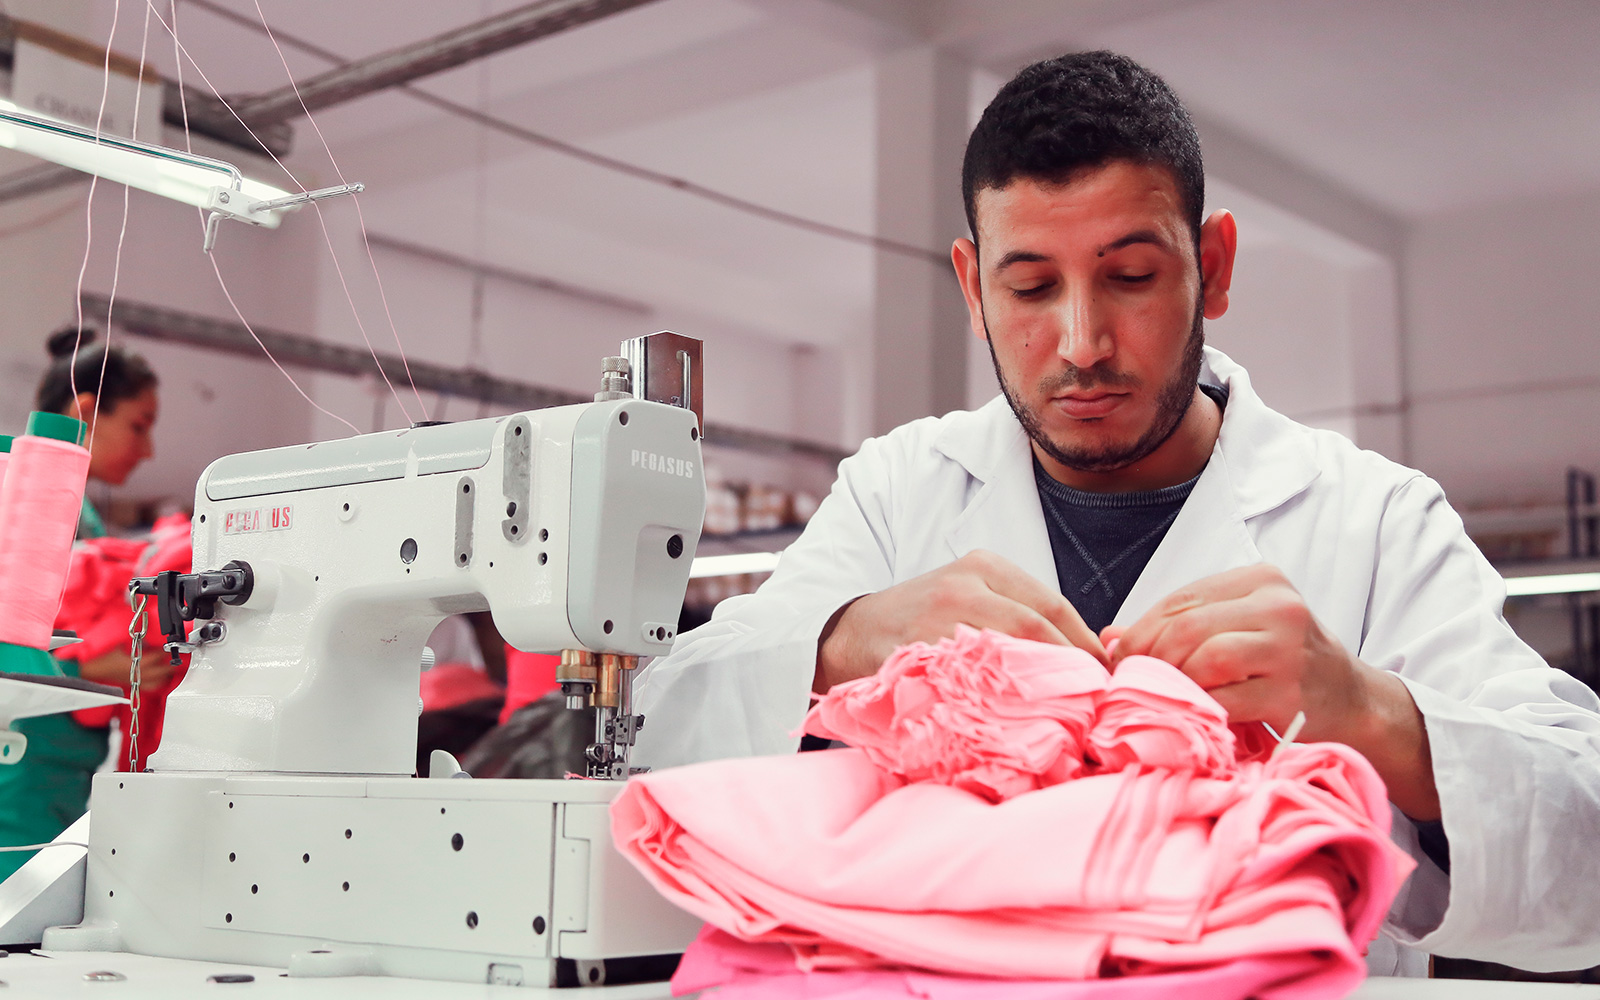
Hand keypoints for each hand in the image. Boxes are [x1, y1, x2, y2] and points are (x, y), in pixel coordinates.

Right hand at [75, 649, 173, 689]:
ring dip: (166, 676)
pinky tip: (161, 679)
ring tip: (170, 670)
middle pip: (162, 671)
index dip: (164, 652)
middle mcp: (139, 674)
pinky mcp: (134, 686)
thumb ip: (137, 645)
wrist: (93, 672)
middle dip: (170, 665)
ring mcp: (137, 682)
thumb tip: (148, 643)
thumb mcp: (122, 647)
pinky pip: (151, 687)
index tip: (169, 648)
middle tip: (176, 660)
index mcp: (136, 663)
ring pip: (159, 682)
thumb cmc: (105, 660)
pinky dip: (158, 683)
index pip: (157, 657)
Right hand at [815, 550, 1105, 693]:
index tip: (1107, 677)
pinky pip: (970, 683)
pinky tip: (1018, 724)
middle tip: (1094, 703)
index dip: (1087, 646)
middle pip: (1038, 629)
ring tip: (1068, 718)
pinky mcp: (917, 654)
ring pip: (1008, 655)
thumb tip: (1090, 656)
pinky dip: (1000, 705)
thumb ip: (1020, 615)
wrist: (852, 633)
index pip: (1054, 607)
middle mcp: (962, 586)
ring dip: (1043, 690)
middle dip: (1072, 669)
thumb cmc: (924, 620)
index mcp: (983, 567)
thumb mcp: (971, 596)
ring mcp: (937, 619)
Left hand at [1110, 564, 1437, 818]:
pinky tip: (1192, 715)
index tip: (1117, 655)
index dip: (1140, 629)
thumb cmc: (1285, 663)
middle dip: (1148, 656)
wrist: (1353, 700)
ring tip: (1162, 696)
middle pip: (1187, 625)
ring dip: (1173, 681)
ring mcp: (1288, 648)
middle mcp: (1279, 606)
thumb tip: (1108, 638)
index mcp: (1261, 580)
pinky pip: (1224, 698)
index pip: (1182, 598)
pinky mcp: (1290, 692)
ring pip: (1204, 657)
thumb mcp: (1239, 629)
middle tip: (1129, 681)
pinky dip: (1199, 707)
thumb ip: (1179, 627)